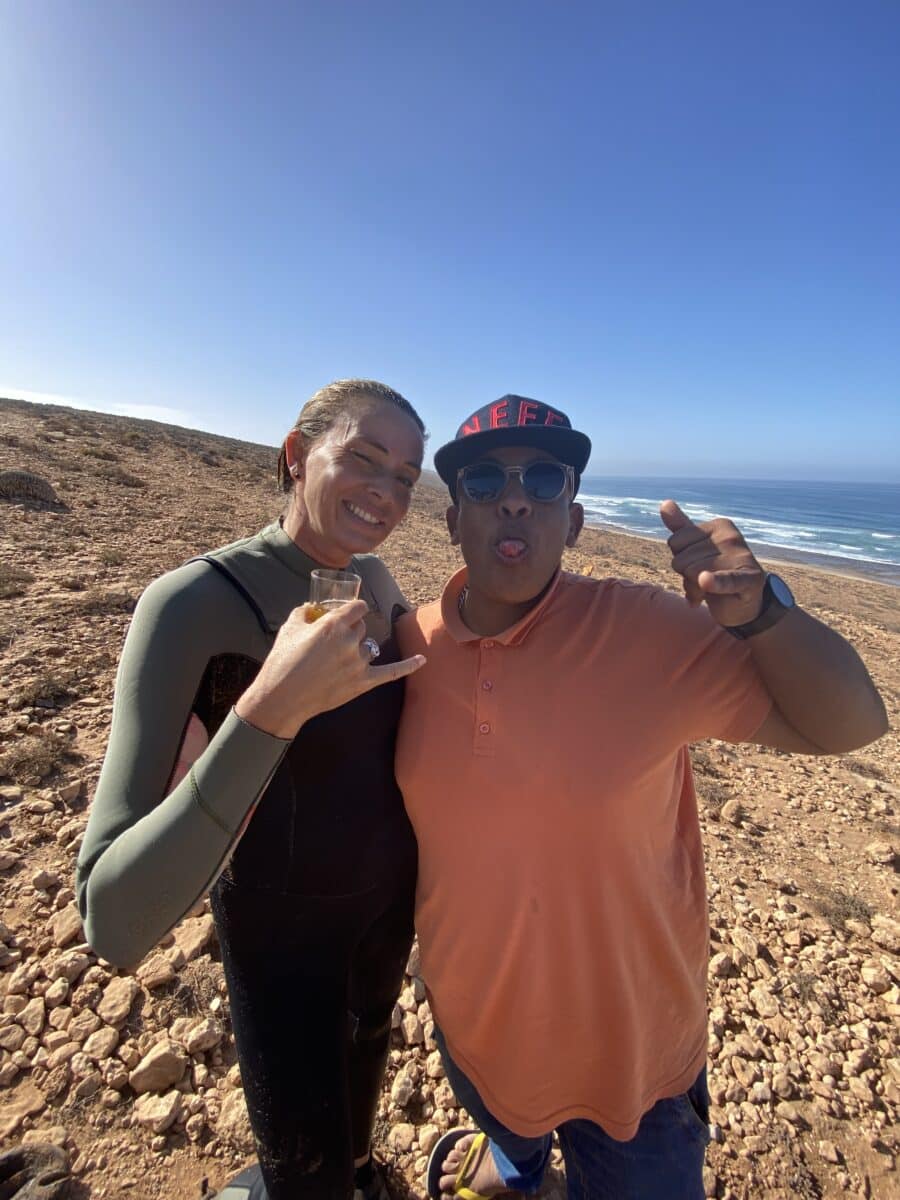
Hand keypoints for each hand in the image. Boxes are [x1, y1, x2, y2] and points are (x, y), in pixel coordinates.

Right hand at [234, 600, 424, 738]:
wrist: (281, 698)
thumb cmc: (282, 661)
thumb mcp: (289, 629)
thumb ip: (303, 613)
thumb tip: (311, 608)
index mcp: (333, 625)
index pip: (357, 608)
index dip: (351, 610)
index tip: (348, 614)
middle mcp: (349, 642)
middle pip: (361, 628)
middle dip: (349, 631)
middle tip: (330, 644)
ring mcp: (358, 663)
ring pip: (368, 647)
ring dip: (357, 650)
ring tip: (336, 660)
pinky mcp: (362, 683)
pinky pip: (391, 672)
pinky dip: (408, 665)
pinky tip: (422, 660)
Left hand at [659, 499, 765, 627]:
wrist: (745, 603)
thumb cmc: (718, 571)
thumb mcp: (698, 547)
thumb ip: (682, 527)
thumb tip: (665, 503)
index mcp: (719, 525)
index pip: (675, 542)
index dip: (681, 560)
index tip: (697, 564)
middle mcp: (731, 537)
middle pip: (681, 560)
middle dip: (687, 576)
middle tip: (703, 581)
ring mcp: (741, 558)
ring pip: (693, 574)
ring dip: (695, 590)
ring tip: (710, 590)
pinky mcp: (748, 580)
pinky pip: (726, 580)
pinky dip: (714, 582)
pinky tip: (705, 582)